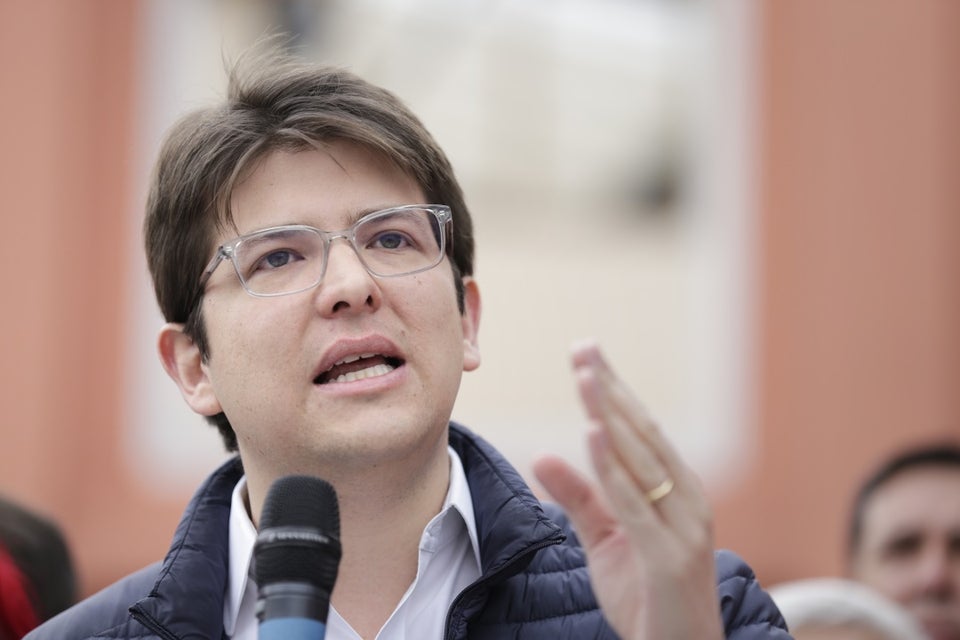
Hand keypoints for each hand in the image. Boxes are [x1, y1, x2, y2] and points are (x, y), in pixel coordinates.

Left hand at [533, 340, 723, 639]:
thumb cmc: (645, 594)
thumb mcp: (603, 539)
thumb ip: (578, 496)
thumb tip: (542, 454)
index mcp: (672, 490)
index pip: (639, 429)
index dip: (611, 390)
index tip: (585, 353)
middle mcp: (685, 498)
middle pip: (642, 432)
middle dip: (611, 388)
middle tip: (583, 347)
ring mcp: (683, 527)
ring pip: (642, 459)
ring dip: (612, 414)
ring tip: (586, 377)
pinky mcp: (670, 558)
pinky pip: (636, 504)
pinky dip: (614, 467)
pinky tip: (594, 434)